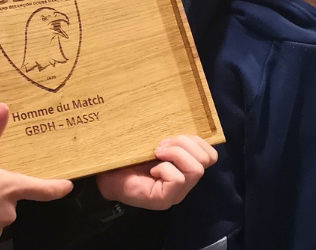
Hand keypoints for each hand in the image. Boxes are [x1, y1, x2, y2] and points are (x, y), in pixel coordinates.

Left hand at [95, 135, 216, 209]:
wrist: (105, 174)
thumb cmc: (127, 154)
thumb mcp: (152, 139)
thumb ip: (168, 134)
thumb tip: (179, 115)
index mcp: (184, 165)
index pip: (210, 154)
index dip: (196, 140)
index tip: (171, 135)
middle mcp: (185, 180)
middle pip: (207, 158)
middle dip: (185, 143)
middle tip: (161, 144)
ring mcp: (176, 192)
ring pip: (196, 169)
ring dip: (176, 154)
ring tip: (157, 153)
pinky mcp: (164, 199)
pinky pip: (178, 179)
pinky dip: (165, 168)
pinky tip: (151, 168)